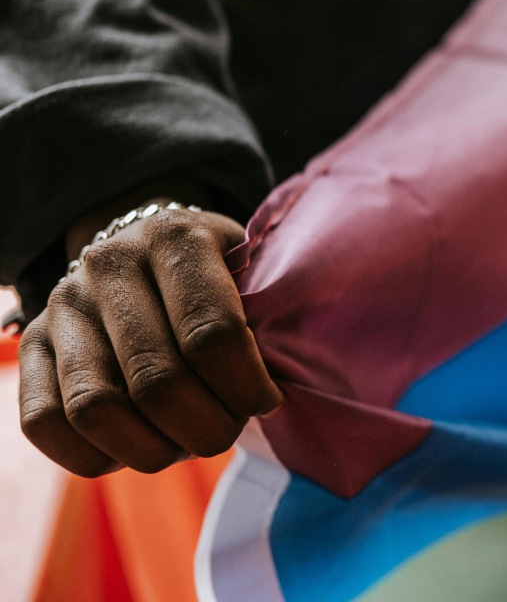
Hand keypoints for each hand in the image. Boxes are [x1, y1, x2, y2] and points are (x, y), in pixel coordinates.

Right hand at [18, 199, 282, 476]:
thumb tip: (293, 386)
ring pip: (97, 408)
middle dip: (206, 427)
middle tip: (229, 431)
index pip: (211, 333)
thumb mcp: (253, 267)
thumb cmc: (220, 272)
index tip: (267, 403)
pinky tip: (138, 447)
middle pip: (157, 380)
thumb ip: (270, 313)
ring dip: (153, 448)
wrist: (143, 245)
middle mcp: (108, 264)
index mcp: (175, 237)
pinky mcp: (28, 343)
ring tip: (186, 443)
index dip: (245, 386)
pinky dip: (96, 455)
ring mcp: (62, 305)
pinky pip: (44, 422)